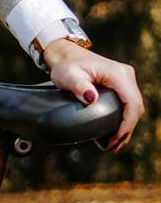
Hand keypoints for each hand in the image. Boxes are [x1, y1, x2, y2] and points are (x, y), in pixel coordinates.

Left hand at [42, 39, 144, 153]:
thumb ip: (78, 86)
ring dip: (127, 126)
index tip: (116, 139)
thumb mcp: (68, 76)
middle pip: (136, 107)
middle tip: (114, 147)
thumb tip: (92, 99)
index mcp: (117, 74)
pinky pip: (128, 104)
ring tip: (116, 144)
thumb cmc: (66, 66)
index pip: (131, 102)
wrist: (66, 56)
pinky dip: (125, 119)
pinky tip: (117, 133)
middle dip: (128, 129)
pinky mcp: (122, 84)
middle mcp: (126, 75)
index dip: (127, 124)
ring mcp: (125, 79)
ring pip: (134, 107)